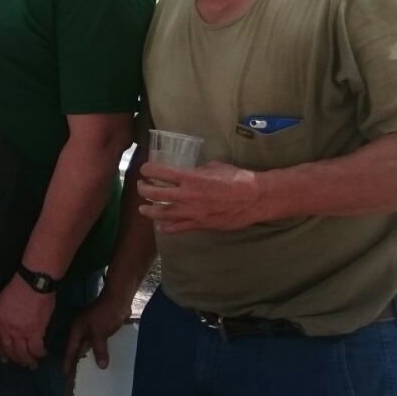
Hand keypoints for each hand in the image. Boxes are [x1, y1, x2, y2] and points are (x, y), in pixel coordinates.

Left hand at [0, 276, 53, 368]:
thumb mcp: (3, 301)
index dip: (0, 351)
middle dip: (14, 359)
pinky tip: (42, 354)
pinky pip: (36, 349)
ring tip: (31, 364)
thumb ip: (3, 316)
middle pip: (8, 349)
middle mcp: (6, 328)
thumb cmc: (19, 287)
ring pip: (22, 353)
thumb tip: (9, 326)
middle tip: (20, 363)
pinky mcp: (34, 332)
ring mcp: (20, 331)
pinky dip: (39, 353)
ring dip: (27, 360)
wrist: (33, 283)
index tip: (4, 358)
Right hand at [63, 291, 133, 373]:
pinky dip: (98, 351)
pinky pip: (97, 343)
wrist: (119, 299)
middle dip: (76, 361)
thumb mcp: (100, 333)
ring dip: (88, 356)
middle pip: (77, 348)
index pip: (70, 349)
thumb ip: (99, 350)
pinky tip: (103, 358)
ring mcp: (91, 328)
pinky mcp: (101, 328)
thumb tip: (101, 367)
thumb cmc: (106, 314)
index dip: (68, 362)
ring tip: (90, 370)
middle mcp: (81, 329)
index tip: (65, 375)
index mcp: (76, 329)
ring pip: (88, 346)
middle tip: (76, 376)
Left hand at [137, 160, 264, 233]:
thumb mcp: (213, 167)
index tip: (145, 169)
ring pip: (161, 214)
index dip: (148, 169)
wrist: (255, 199)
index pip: (159, 172)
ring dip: (149, 210)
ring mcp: (192, 213)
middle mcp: (187, 196)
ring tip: (143, 208)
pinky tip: (161, 225)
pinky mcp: (199, 225)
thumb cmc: (237, 179)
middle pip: (154, 194)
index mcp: (190, 178)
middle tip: (142, 186)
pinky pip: (176, 228)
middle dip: (143, 189)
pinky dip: (165, 227)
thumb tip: (187, 173)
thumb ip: (196, 171)